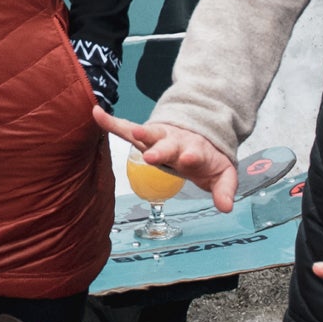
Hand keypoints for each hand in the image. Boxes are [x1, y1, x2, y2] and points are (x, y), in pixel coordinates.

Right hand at [93, 108, 239, 210]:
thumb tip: (226, 208)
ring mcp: (161, 137)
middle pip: (169, 145)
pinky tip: (96, 113)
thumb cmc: (207, 159)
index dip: (192, 156)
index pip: (195, 154)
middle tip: (151, 156)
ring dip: (142, 133)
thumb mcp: (222, 174)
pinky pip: (126, 128)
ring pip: (151, 134)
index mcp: (196, 151)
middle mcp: (177, 141)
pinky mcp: (146, 135)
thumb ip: (224, 189)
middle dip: (161, 149)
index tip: (189, 158)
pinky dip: (112, 122)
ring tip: (134, 132)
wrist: (200, 133)